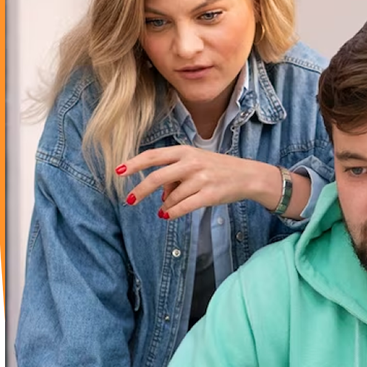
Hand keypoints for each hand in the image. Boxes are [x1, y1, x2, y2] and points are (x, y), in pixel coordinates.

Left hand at [117, 148, 301, 218]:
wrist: (247, 175)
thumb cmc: (218, 168)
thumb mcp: (195, 163)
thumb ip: (175, 174)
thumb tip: (159, 195)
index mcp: (185, 152)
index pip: (153, 156)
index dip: (134, 164)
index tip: (118, 171)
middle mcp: (191, 164)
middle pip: (157, 178)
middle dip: (140, 191)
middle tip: (129, 201)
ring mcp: (201, 179)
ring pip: (171, 197)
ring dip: (164, 205)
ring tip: (165, 208)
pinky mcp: (209, 195)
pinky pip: (183, 207)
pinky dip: (172, 212)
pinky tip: (167, 214)